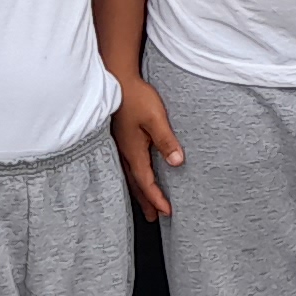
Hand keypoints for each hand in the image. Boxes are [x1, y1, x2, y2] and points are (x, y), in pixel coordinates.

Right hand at [111, 72, 183, 218]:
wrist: (117, 78)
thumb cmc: (136, 97)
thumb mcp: (156, 118)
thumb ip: (166, 141)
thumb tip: (178, 162)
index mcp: (133, 151)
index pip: (146, 182)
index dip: (157, 198)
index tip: (167, 212)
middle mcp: (124, 152)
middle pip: (136, 184)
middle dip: (146, 201)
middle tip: (154, 218)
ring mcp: (119, 146)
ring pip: (129, 176)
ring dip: (138, 191)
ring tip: (145, 203)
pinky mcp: (118, 138)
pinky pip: (125, 165)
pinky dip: (132, 177)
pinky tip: (134, 175)